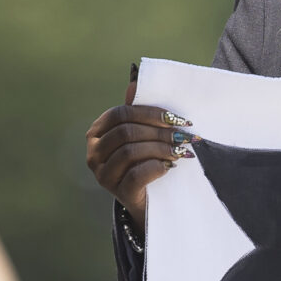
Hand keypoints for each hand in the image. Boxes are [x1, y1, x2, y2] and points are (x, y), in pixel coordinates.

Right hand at [85, 78, 191, 222]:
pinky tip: (170, 166)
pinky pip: (137, 174)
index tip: (176, 118)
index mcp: (97, 133)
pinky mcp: (118, 192)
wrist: (150, 201)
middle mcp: (94, 153)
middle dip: (159, 131)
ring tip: (181, 150)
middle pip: (126, 132)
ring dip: (161, 148)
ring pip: (130, 152)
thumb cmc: (145, 161)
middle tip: (185, 135)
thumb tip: (134, 79)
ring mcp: (103, 175)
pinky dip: (157, 167)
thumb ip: (138, 110)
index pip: (120, 114)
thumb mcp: (143, 135)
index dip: (149, 113)